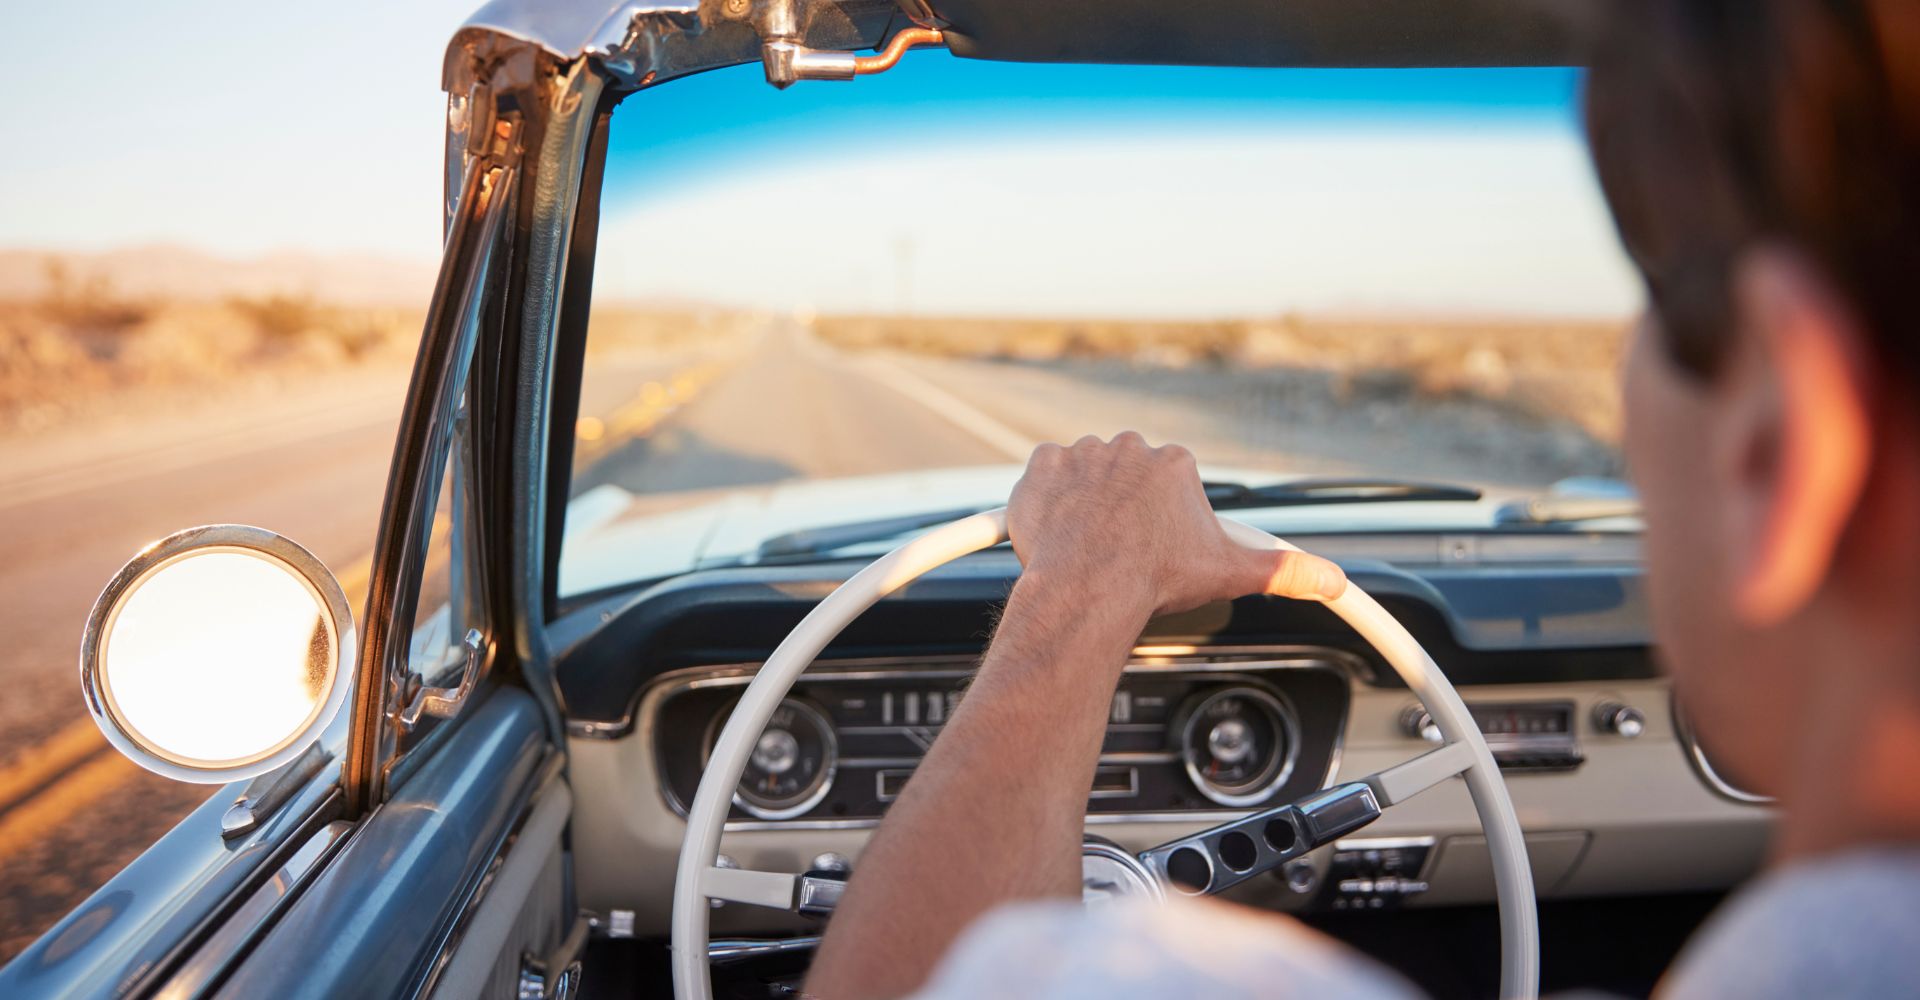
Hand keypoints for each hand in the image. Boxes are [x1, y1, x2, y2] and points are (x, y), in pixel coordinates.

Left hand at [1007, 432, 1346, 618]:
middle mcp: (1129, 448)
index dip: (1161, 518)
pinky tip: (1058, 527)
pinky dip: (1047, 496)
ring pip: (1086, 475)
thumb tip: (1331, 577)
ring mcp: (1082, 454)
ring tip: (1089, 544)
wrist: (1087, 590)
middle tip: (1121, 548)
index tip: (1154, 543)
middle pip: (1127, 476)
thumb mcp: (1228, 574)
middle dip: (1124, 508)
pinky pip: (1044, 474)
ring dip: (1086, 502)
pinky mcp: (1042, 465)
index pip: (1169, 483)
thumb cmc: (1154, 580)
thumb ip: (1283, 570)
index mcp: (1174, 463)